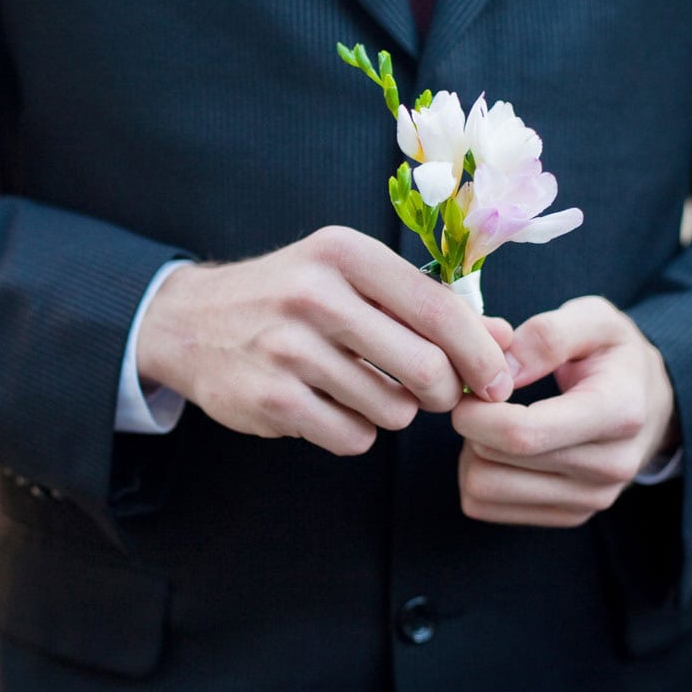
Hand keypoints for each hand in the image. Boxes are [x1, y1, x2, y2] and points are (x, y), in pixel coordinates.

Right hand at [137, 226, 513, 455]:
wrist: (188, 322)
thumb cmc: (285, 297)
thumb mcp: (347, 277)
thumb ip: (424, 304)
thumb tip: (503, 340)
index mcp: (343, 253)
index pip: (440, 308)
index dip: (481, 353)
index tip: (497, 380)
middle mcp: (315, 295)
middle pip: (426, 369)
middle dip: (443, 393)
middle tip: (434, 394)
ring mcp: (288, 349)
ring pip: (392, 410)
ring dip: (393, 411)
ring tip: (364, 390)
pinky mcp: (271, 399)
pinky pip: (352, 437)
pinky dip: (355, 432)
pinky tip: (330, 407)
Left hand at [451, 295, 678, 526]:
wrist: (649, 401)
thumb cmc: (613, 355)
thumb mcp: (593, 320)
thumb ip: (547, 336)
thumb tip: (501, 371)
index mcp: (618, 412)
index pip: (522, 433)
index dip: (475, 411)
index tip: (466, 388)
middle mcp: (610, 467)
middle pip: (495, 461)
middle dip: (470, 424)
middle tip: (477, 399)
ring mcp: (591, 499)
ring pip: (483, 489)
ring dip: (469, 452)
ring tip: (488, 422)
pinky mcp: (568, 516)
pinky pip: (485, 506)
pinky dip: (475, 475)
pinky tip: (495, 448)